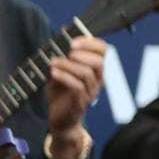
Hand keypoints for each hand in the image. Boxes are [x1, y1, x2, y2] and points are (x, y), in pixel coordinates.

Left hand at [44, 35, 106, 158]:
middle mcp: (97, 80)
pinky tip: (53, 73)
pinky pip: (77, 86)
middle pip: (99, 62)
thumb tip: (60, 38)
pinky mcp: (81, 101)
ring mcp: (91, 92)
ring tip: (54, 62)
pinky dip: (64, 77)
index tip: (74, 40)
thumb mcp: (63, 72)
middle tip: (68, 50)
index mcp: (95, 70)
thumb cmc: (62, 95)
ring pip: (87, 73)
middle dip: (83, 52)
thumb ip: (64, 57)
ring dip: (68, 64)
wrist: (61, 120)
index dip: (91, 43)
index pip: (103, 51)